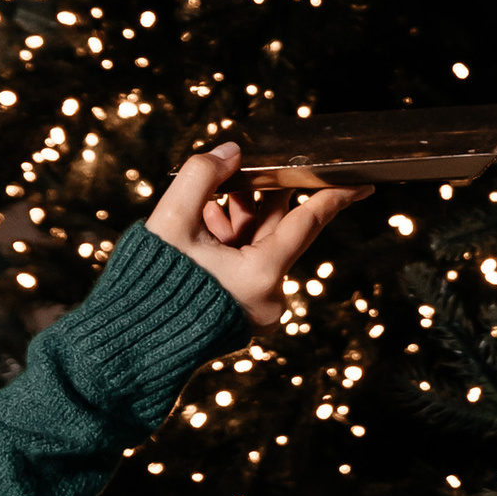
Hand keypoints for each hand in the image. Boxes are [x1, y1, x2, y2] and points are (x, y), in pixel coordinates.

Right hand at [147, 140, 365, 329]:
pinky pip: (246, 266)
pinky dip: (229, 244)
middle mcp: (269, 296)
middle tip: (235, 173)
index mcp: (261, 274)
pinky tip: (205, 228)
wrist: (134, 343)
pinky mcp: (243, 313)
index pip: (308, 223)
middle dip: (253, 198)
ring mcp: (258, 308)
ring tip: (206, 205)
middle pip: (274, 230)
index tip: (361, 183)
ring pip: (257, 246)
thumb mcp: (171, 220)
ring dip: (235, 220)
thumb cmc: (152, 284)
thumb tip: (231, 152)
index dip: (334, 195)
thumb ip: (203, 176)